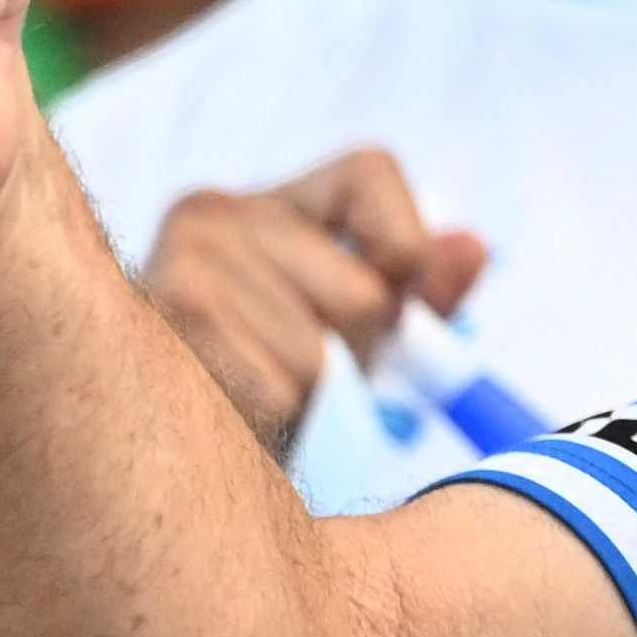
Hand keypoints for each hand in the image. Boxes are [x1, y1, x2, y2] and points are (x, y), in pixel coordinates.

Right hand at [141, 148, 485, 449]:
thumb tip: (474, 247)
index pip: (373, 170)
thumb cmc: (267, 392)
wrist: (166, 466)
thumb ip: (420, 292)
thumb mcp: (356, 336)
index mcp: (262, 202)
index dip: (409, 249)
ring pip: (317, 354)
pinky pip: (275, 395)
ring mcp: (179, 269)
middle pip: (363, 290)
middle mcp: (210, 213)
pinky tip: (233, 423)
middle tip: (313, 380)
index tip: (396, 308)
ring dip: (308, 400)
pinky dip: (274, 427)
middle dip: (359, 352)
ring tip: (259, 401)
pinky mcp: (161, 334)